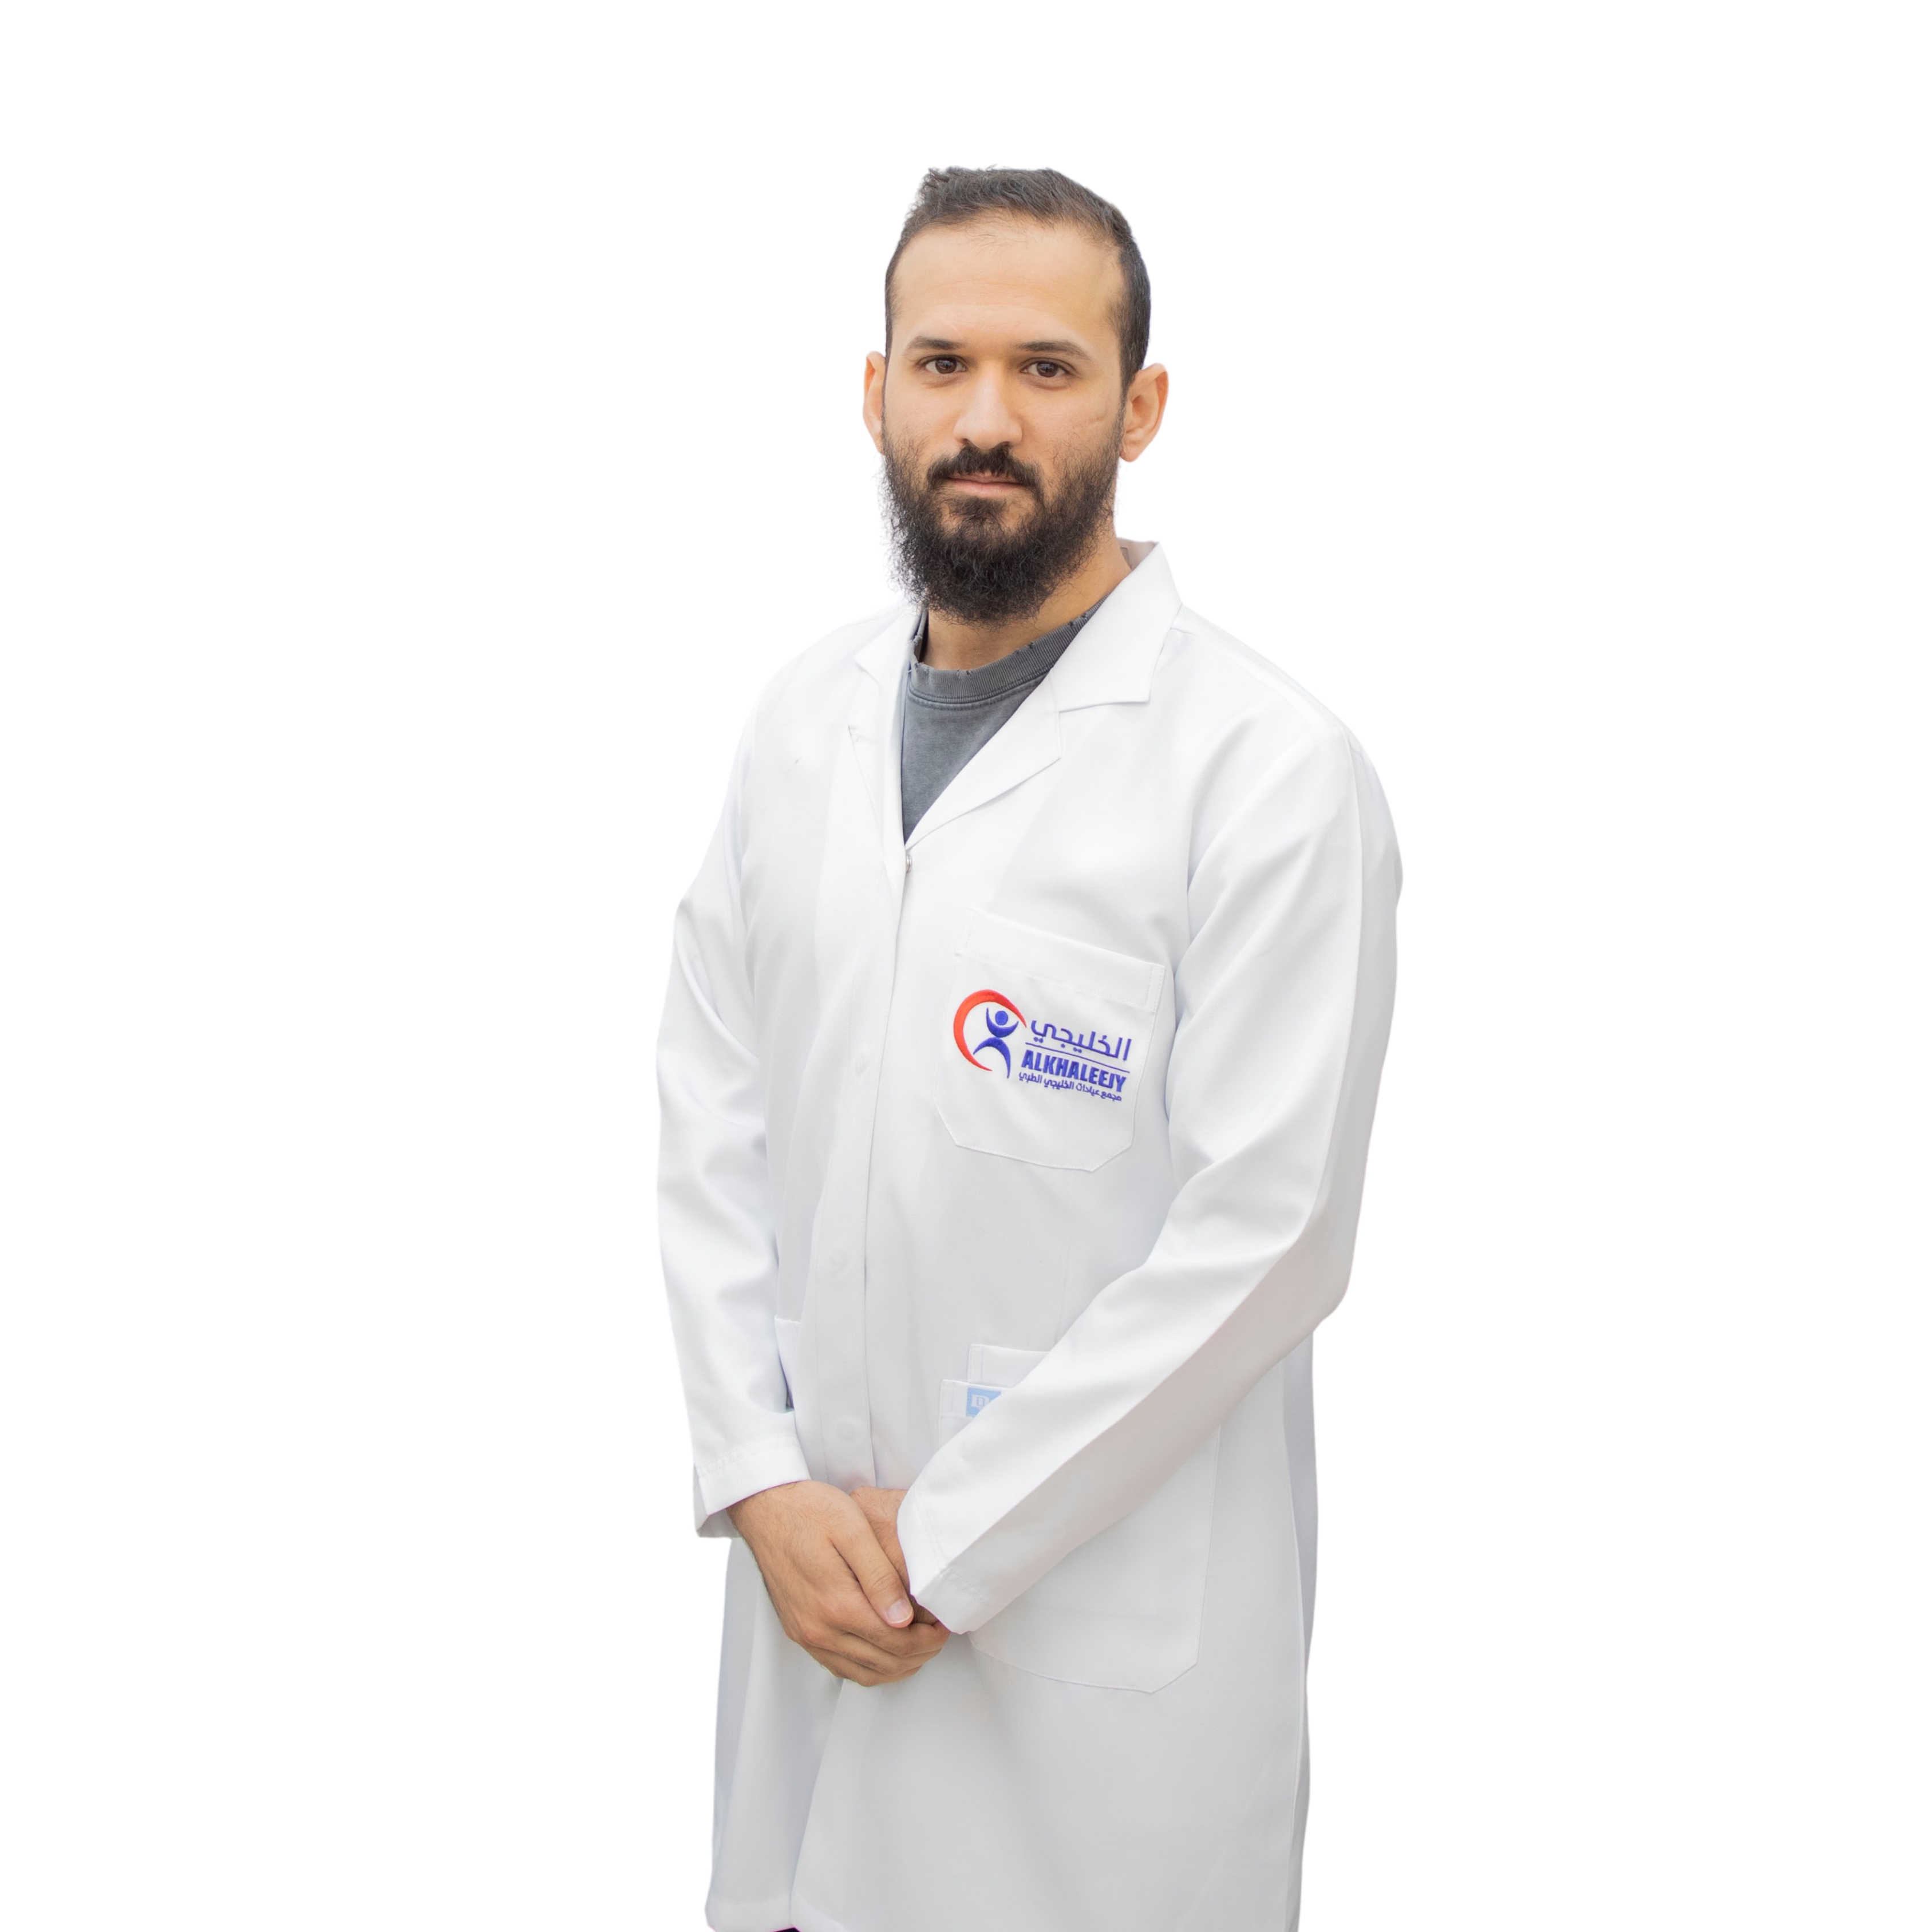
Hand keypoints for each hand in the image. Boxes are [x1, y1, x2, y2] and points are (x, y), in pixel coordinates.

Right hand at [728, 1481, 949, 1684]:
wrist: (766, 1508)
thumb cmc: (810, 1510)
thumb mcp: (853, 1530)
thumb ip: (880, 1576)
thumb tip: (903, 1619)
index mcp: (836, 1603)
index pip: (895, 1642)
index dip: (927, 1639)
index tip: (944, 1625)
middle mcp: (818, 1628)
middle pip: (883, 1663)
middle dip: (919, 1654)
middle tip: (939, 1635)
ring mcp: (806, 1634)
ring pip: (862, 1673)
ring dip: (897, 1666)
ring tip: (920, 1644)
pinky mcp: (799, 1631)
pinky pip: (839, 1667)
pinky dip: (869, 1667)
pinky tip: (885, 1651)